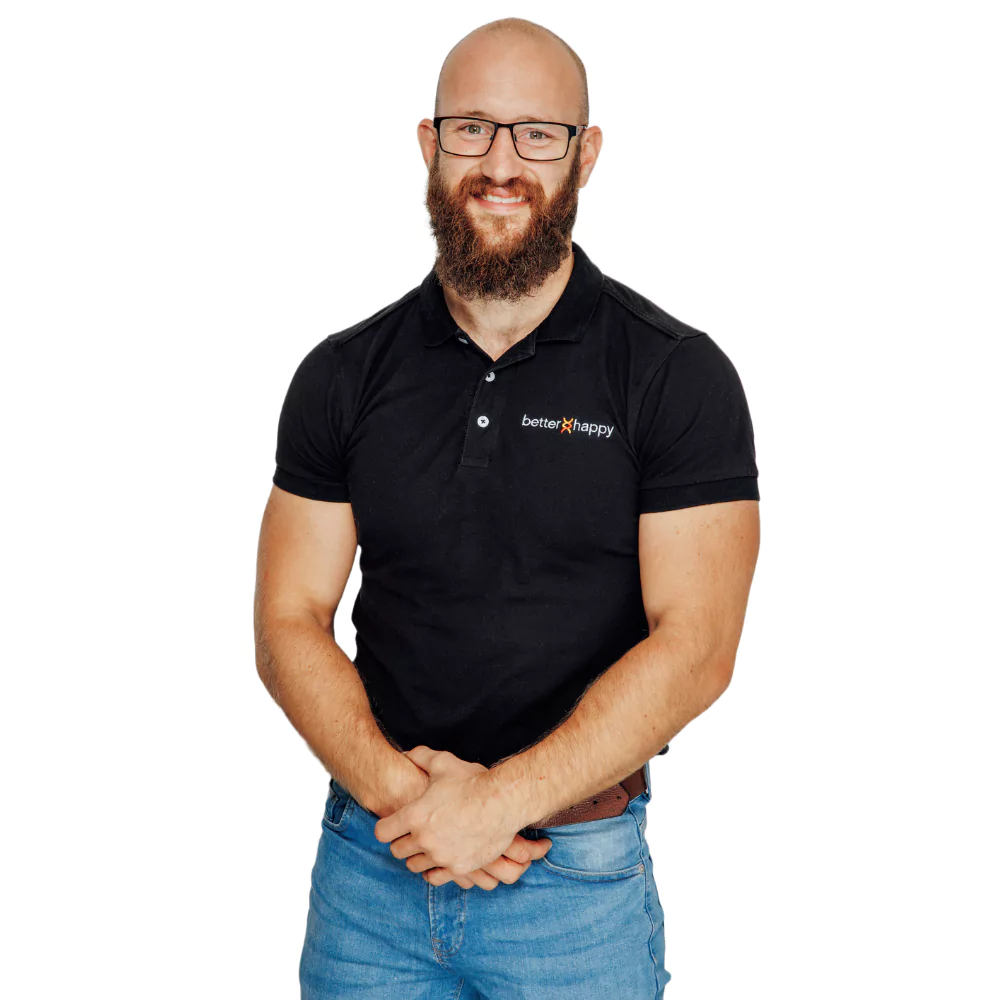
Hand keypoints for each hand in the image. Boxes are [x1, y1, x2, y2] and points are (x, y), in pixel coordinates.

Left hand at [376, 747, 550, 890]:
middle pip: (397, 851)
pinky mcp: (458, 868)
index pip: (382, 832)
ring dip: (418, 856)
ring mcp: (441, 856)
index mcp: (414, 816)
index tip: (393, 825)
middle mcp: (423, 839)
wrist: (503, 802)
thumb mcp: (443, 763)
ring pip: (414, 866)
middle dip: (402, 842)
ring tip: (426, 847)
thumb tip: (407, 754)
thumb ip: (421, 757)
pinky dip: (434, 871)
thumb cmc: (472, 782)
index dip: (386, 827)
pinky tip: (438, 861)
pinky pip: (435, 878)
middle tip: (411, 834)